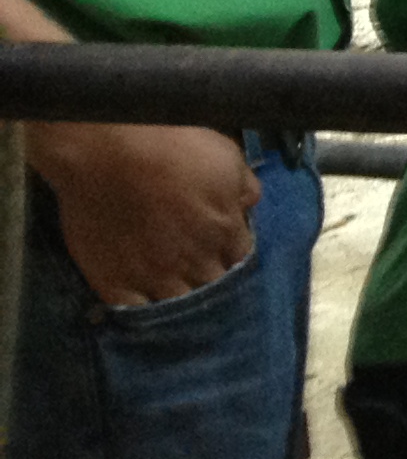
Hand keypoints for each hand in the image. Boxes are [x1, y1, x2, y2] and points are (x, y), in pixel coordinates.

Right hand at [27, 121, 259, 306]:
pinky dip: (144, 313)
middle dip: (215, 283)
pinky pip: (135, 312)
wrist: (106, 152)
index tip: (228, 252)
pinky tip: (147, 306)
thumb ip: (243, 186)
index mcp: (224, 230)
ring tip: (180, 295)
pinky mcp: (114, 283)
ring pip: (178, 307)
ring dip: (184, 302)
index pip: (242, 259)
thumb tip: (249, 205)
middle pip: (214, 288)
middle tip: (206, 276)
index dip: (235, 257)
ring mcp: (152, 276)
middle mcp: (193, 261)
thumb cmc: (170, 145)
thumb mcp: (225, 155)